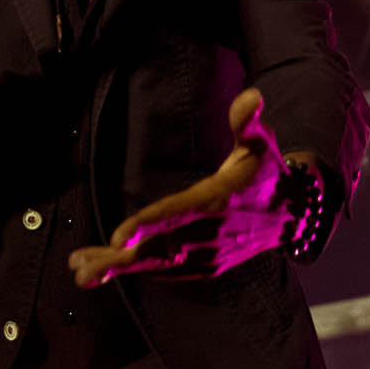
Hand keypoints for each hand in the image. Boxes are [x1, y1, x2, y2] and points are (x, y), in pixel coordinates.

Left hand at [69, 90, 307, 287]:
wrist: (289, 216)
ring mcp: (204, 256)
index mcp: (217, 201)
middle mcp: (208, 235)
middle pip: (157, 249)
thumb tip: (252, 97)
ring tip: (80, 271)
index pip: (177, 214)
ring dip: (117, 269)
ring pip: (155, 264)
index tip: (118, 236)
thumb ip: (249, 123)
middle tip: (82, 269)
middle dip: (119, 260)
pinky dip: (133, 271)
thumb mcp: (261, 144)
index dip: (147, 225)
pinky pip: (163, 270)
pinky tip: (102, 270)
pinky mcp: (200, 266)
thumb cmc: (266, 173)